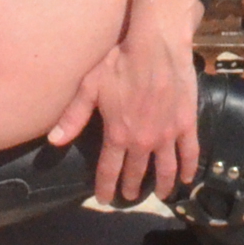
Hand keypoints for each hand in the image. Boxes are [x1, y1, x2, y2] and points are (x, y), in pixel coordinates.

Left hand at [48, 26, 201, 206]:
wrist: (156, 46)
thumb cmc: (120, 62)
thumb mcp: (90, 87)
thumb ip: (73, 116)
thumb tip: (53, 141)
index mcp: (117, 135)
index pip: (109, 170)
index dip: (106, 187)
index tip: (104, 199)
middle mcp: (143, 141)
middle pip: (136, 172)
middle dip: (130, 188)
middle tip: (128, 196)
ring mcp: (167, 135)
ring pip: (165, 169)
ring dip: (161, 185)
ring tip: (159, 194)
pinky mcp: (187, 124)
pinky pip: (190, 153)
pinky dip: (188, 168)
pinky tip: (187, 178)